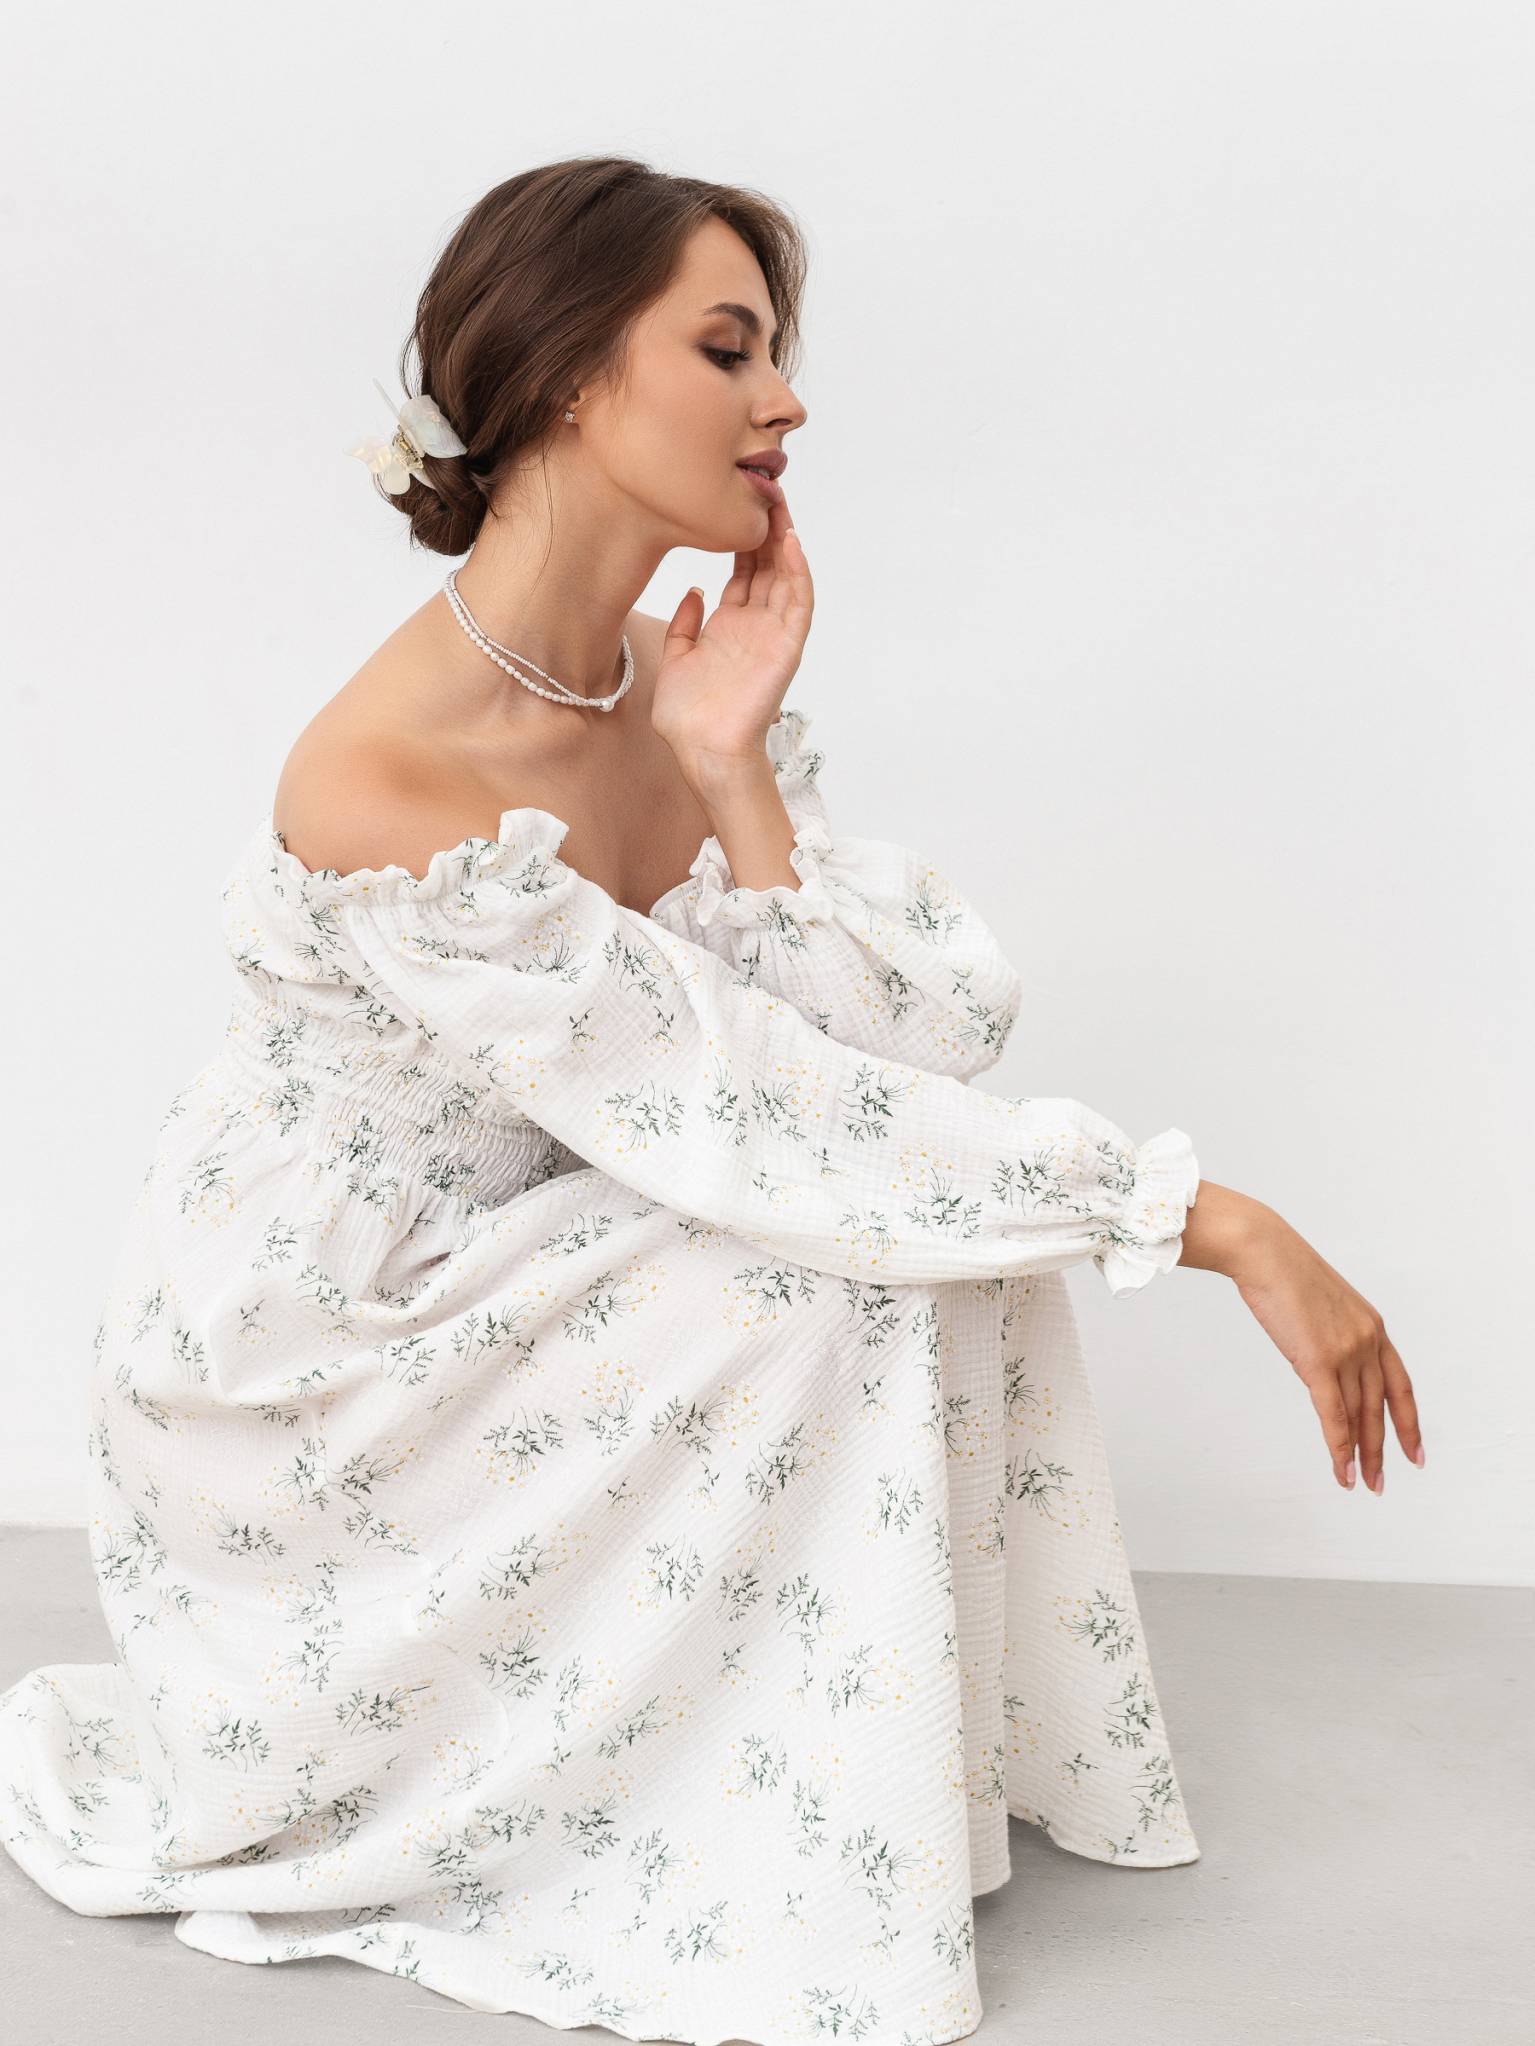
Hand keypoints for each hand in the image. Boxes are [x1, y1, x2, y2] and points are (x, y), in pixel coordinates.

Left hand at [654, 492, 813, 784]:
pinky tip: (790, 544)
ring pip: (786, 578)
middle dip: (767, 529)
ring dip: (785, 541)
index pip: (742, 573)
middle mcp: (754, 627)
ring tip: (781, 504)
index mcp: (728, 628)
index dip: (743, 540)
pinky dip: (796, 573)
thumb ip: (684, 626)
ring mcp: (772, 636)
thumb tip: (692, 592)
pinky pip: (797, 605)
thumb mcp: (675, 660)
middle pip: (767, 567)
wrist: (702, 750)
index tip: (739, 505)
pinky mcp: (785, 648)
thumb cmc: (688, 718)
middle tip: (764, 489)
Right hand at [1230, 1210, 1424, 1492]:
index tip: (1414, 1451)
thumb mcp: (1321, 1305)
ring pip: (1359, 1416)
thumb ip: (1330, 1335)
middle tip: (1381, 1482)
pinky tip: (1341, 1469)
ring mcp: (1347, 1351)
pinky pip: (1334, 1414)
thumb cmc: (1282, 1270)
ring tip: (1362, 1483)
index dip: (1408, 1421)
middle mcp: (1368, 1341)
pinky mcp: (1320, 1361)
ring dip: (1362, 1455)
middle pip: (1381, 1408)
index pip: (1400, 1385)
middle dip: (1383, 1449)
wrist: (1264, 1251)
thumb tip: (1321, 1363)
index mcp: (1372, 1327)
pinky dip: (1339, 1446)